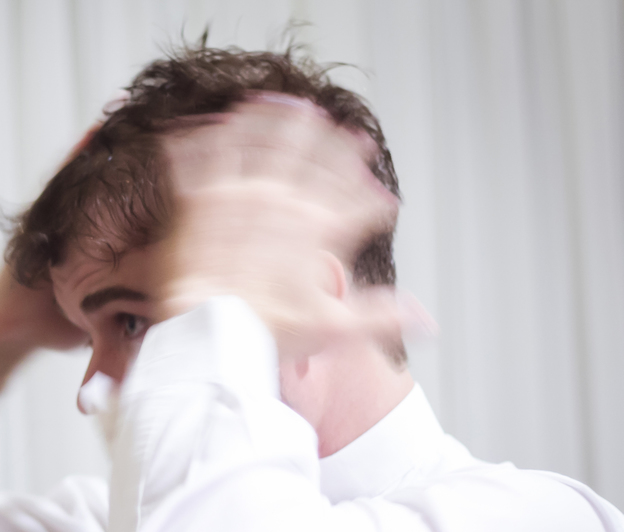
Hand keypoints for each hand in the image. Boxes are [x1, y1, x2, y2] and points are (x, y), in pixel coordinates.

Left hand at [154, 94, 401, 358]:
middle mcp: (282, 202)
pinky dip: (201, 140)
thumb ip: (379, 315)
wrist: (211, 336)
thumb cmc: (265, 333)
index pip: (355, 198)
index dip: (369, 193)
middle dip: (321, 135)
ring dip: (264, 120)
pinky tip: (203, 127)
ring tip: (266, 104)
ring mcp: (239, 197)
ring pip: (256, 141)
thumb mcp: (332, 327)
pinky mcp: (199, 201)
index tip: (378, 195)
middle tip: (324, 120)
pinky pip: (200, 158)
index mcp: (317, 228)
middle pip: (308, 152)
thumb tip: (424, 319)